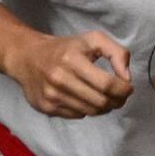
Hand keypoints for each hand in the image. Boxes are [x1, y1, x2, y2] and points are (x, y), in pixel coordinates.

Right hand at [7, 29, 132, 118]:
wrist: (26, 56)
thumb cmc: (66, 48)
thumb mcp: (93, 40)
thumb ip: (117, 53)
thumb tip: (127, 78)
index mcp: (72, 60)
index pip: (108, 84)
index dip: (124, 89)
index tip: (128, 87)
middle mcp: (59, 78)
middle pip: (101, 102)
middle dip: (117, 101)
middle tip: (119, 96)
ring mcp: (51, 95)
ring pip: (91, 112)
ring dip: (104, 107)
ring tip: (103, 96)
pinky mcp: (45, 107)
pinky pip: (77, 115)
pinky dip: (86, 109)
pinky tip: (83, 97)